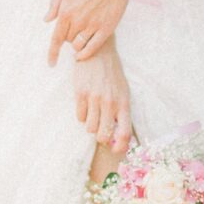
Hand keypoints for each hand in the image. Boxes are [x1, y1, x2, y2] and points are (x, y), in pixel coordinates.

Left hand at [44, 0, 134, 66]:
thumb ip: (55, 3)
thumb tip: (47, 20)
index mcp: (66, 10)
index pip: (56, 38)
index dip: (52, 53)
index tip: (51, 64)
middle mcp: (78, 20)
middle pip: (68, 40)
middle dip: (68, 37)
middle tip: (73, 29)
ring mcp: (92, 25)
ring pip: (78, 45)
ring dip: (76, 45)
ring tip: (79, 37)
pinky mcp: (106, 28)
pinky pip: (93, 47)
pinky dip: (86, 54)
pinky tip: (81, 56)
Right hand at [73, 35, 131, 153]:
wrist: (98, 52)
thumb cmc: (112, 74)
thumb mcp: (123, 91)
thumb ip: (121, 112)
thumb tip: (118, 137)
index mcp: (124, 102)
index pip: (124, 133)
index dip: (120, 147)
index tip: (116, 151)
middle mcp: (110, 102)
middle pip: (103, 135)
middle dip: (102, 137)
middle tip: (101, 129)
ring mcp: (94, 99)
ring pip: (89, 128)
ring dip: (91, 125)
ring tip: (93, 114)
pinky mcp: (80, 94)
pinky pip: (79, 117)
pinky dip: (82, 115)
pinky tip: (86, 105)